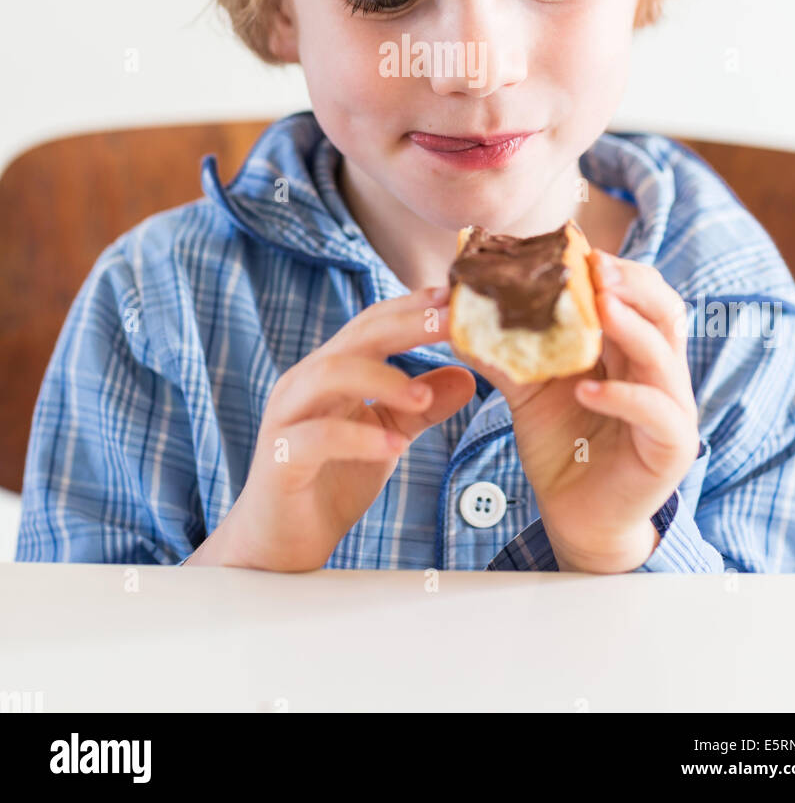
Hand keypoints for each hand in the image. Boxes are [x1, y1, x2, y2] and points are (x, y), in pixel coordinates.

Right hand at [203, 287, 475, 570]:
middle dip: (408, 325)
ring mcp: (288, 417)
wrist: (280, 546)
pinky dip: (358, 438)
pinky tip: (394, 448)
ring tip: (423, 398)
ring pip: (330, 373)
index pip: (373, 324)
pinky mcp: (279, 458)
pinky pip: (317, 436)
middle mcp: (305, 383)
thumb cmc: (330, 481)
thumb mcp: (387, 437)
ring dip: (383, 379)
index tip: (457, 296)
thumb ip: (420, 408)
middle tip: (454, 322)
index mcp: (330, 371)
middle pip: (357, 336)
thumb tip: (467, 377)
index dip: (413, 307)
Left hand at [443, 251, 699, 572]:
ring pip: (663, 354)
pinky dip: (623, 395)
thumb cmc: (563, 442)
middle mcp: (660, 369)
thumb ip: (506, 349)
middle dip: (630, 282)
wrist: (576, 514)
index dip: (611, 267)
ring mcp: (672, 407)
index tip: (573, 248)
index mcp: (631, 346)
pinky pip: (656, 411)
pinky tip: (587, 389)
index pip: (636, 291)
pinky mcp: (671, 446)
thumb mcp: (529, 387)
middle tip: (594, 266)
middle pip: (663, 309)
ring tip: (598, 308)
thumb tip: (460, 308)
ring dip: (631, 327)